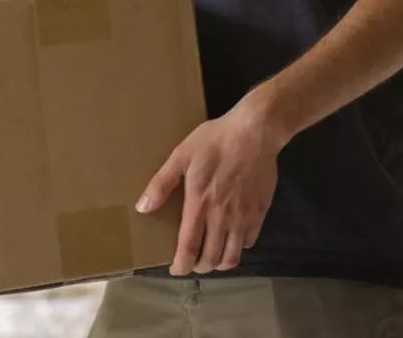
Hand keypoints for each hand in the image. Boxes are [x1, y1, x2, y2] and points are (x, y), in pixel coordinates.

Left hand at [137, 94, 283, 275]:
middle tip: (192, 261)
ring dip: (219, 262)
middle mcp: (222, 216)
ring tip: (210, 256)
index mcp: (200, 203)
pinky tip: (230, 238)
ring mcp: (243, 216)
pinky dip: (238, 247)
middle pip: (211, 258)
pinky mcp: (260, 211)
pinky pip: (249, 241)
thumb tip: (143, 207)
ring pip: (233, 256)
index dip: (181, 265)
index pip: (190, 247)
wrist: (255, 131)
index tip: (175, 270)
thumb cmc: (215, 140)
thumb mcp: (182, 155)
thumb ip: (162, 183)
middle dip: (199, 266)